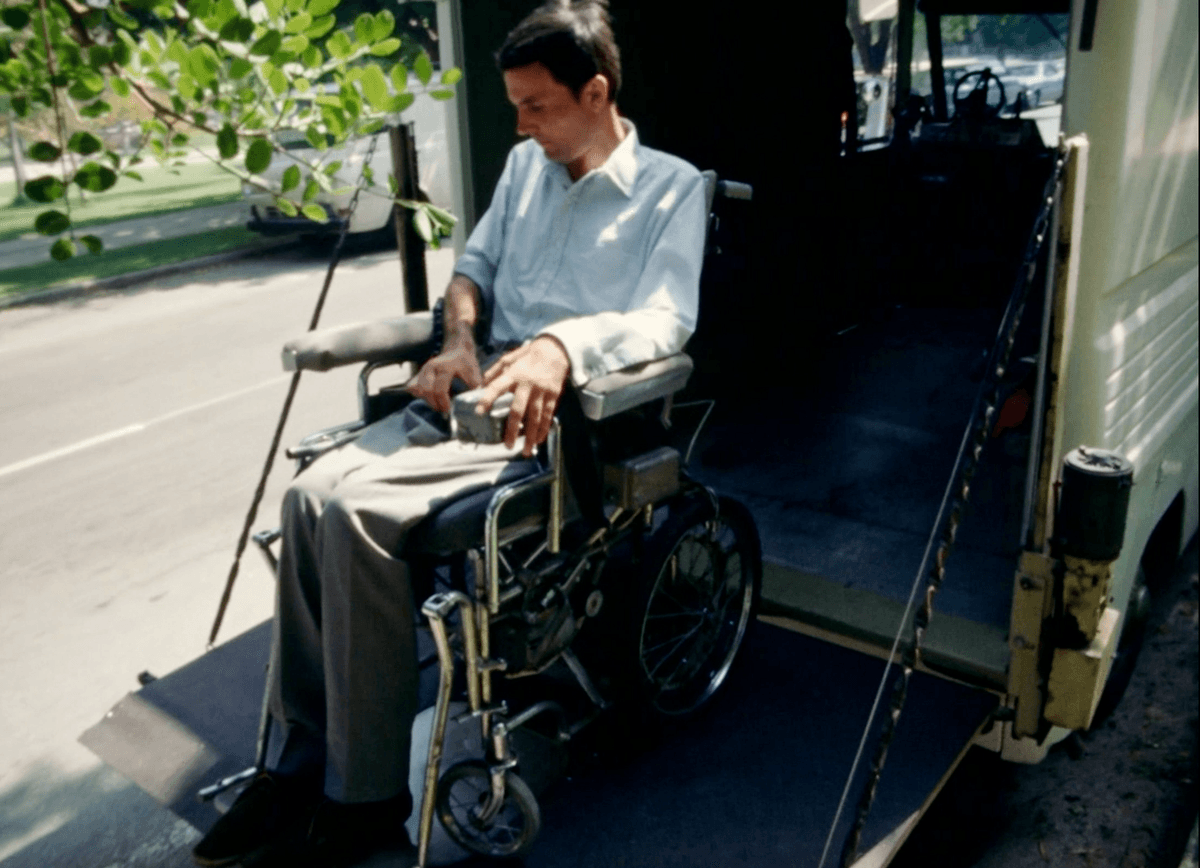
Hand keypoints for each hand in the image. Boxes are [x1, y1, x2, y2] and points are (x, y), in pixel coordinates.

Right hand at [407, 337, 482, 414]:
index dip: (444, 403)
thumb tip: (476, 403)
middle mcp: (430, 367)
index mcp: (444, 367)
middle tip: (444, 410)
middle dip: (435, 404)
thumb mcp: (474, 372)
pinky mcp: (418, 373)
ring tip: (439, 404)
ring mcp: (422, 370)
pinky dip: (420, 395)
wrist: (457, 349)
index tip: (449, 411)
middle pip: (426, 391)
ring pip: (418, 390)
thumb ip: (475, 388)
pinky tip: (430, 397)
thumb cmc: (465, 362)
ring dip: (427, 400)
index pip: (439, 390)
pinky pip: (413, 388)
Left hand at [477, 336, 570, 455]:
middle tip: (507, 445)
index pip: (497, 387)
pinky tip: (539, 439)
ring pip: (535, 417)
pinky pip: (548, 415)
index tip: (479, 412)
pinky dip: (544, 429)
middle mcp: (527, 384)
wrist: (554, 351)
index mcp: (513, 374)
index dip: (487, 398)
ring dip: (530, 435)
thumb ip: (493, 372)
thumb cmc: (527, 356)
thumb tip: (479, 386)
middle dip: (512, 429)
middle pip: (518, 410)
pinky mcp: (553, 395)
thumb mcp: (508, 359)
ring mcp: (541, 391)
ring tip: (526, 450)